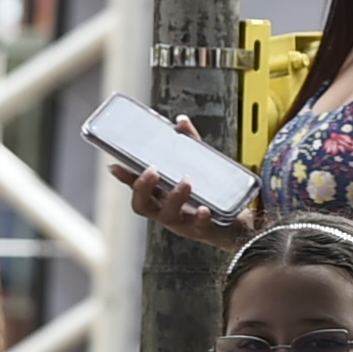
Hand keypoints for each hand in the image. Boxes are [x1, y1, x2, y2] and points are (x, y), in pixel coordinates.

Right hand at [117, 117, 255, 248]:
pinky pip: (199, 226)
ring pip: (168, 215)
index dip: (124, 177)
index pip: (136, 186)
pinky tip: (205, 209)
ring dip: (174, 197)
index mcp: (161, 196)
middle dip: (143, 188)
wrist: (237, 224)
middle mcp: (166, 211)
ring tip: (186, 182)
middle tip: (152, 171)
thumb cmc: (212, 196)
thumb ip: (189, 145)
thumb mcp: (199, 168)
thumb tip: (181, 122)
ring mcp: (183, 222)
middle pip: (142, 205)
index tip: (115, 164)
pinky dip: (200, 217)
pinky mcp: (203, 229)